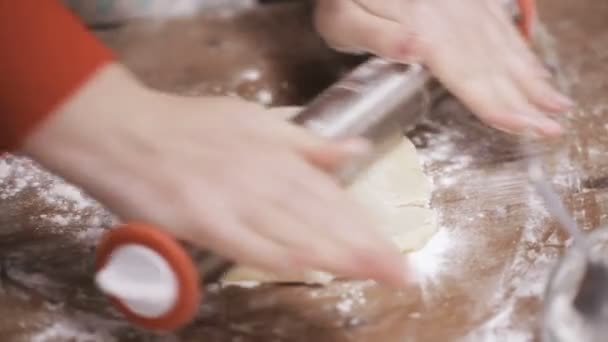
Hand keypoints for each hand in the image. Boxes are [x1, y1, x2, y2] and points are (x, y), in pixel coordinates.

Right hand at [23, 63, 408, 286]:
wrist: (124, 130)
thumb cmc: (189, 126)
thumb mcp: (255, 121)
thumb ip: (307, 142)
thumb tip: (355, 149)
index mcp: (277, 154)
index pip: (332, 196)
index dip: (365, 225)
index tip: (394, 249)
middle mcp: (263, 176)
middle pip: (323, 216)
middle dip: (365, 246)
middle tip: (401, 272)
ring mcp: (235, 199)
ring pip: (296, 231)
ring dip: (338, 255)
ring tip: (373, 276)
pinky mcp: (204, 219)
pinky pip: (249, 243)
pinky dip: (282, 257)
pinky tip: (311, 271)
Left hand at [315, 0, 572, 136]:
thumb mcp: (344, 21)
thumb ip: (379, 37)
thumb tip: (418, 49)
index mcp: (423, 32)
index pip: (467, 77)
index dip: (496, 106)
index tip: (525, 127)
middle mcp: (451, 20)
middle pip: (493, 67)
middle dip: (525, 101)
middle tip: (553, 128)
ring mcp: (463, 8)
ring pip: (503, 48)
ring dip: (531, 78)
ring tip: (557, 103)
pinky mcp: (467, 2)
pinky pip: (501, 28)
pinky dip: (520, 51)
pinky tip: (534, 67)